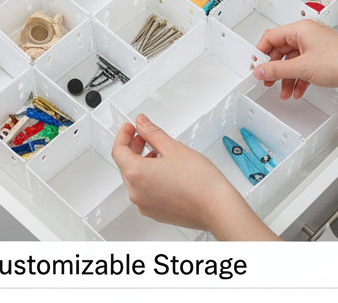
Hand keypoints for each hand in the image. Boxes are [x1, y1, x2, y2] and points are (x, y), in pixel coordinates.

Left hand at [111, 114, 277, 240]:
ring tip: (158, 151)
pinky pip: (145, 191)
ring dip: (142, 162)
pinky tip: (164, 170)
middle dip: (133, 147)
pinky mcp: (157, 213)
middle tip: (143, 136)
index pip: (118, 150)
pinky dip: (149, 178)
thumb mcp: (173, 147)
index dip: (123, 134)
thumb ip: (152, 132)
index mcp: (136, 175)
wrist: (219, 209)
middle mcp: (137, 193)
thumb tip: (141, 123)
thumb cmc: (201, 183)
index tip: (130, 127)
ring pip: (135, 178)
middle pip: (125, 164)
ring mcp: (146, 206)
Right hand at [254, 20, 337, 99]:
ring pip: (293, 61)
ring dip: (287, 77)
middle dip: (274, 68)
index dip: (261, 52)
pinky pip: (304, 67)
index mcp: (300, 29)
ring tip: (282, 91)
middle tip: (267, 79)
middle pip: (281, 50)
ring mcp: (316, 46)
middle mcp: (307, 35)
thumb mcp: (302, 67)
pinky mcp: (323, 58)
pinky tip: (297, 90)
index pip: (271, 37)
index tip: (256, 65)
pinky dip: (299, 79)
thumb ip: (277, 70)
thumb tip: (260, 70)